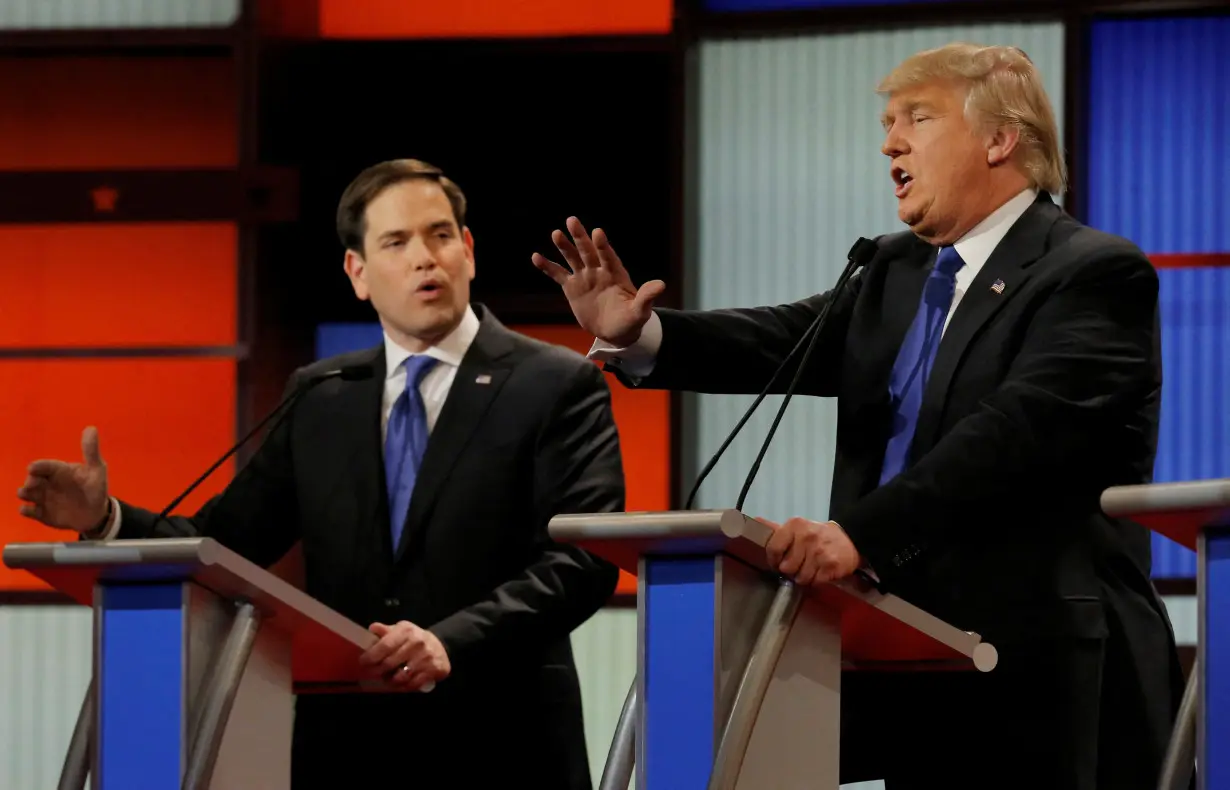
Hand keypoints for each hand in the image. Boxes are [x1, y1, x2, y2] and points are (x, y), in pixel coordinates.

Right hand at [16, 427, 109, 532]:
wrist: (96, 513)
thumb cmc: (94, 488)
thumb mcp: (96, 469)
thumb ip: (91, 451)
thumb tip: (91, 428)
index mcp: (59, 471)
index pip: (45, 466)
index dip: (38, 466)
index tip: (33, 468)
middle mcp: (47, 483)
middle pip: (32, 479)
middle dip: (30, 480)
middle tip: (32, 484)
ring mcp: (43, 498)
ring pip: (27, 493)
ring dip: (24, 493)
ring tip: (26, 493)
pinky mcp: (42, 513)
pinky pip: (30, 511)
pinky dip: (26, 510)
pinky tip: (28, 510)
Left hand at [359, 621, 450, 691]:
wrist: (441, 645)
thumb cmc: (415, 638)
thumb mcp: (401, 630)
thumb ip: (386, 631)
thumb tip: (372, 628)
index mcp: (406, 631)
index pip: (384, 646)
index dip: (371, 656)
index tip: (363, 662)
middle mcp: (417, 643)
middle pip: (389, 664)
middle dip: (377, 671)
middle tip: (373, 672)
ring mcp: (426, 657)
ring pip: (399, 677)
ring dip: (390, 681)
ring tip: (388, 678)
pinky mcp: (433, 670)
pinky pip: (412, 684)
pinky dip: (403, 687)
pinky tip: (401, 682)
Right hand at [531, 217, 665, 346]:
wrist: (615, 331)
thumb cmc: (631, 320)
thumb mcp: (640, 311)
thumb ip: (647, 297)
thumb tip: (661, 285)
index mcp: (615, 274)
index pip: (609, 257)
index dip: (603, 246)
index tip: (598, 233)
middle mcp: (599, 271)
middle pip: (588, 251)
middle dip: (580, 237)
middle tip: (572, 220)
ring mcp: (584, 278)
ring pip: (573, 258)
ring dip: (564, 246)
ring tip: (556, 233)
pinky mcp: (572, 287)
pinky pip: (558, 274)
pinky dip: (547, 266)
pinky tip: (535, 257)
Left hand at [761, 517, 860, 586]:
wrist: (851, 539)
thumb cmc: (819, 536)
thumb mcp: (798, 528)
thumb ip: (777, 530)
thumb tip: (754, 520)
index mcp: (795, 526)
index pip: (773, 548)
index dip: (773, 560)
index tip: (778, 562)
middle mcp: (806, 537)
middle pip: (786, 567)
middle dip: (792, 570)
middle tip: (800, 564)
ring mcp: (819, 552)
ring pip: (800, 578)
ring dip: (805, 577)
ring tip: (811, 568)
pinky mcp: (830, 565)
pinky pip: (814, 582)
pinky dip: (817, 581)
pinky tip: (821, 572)